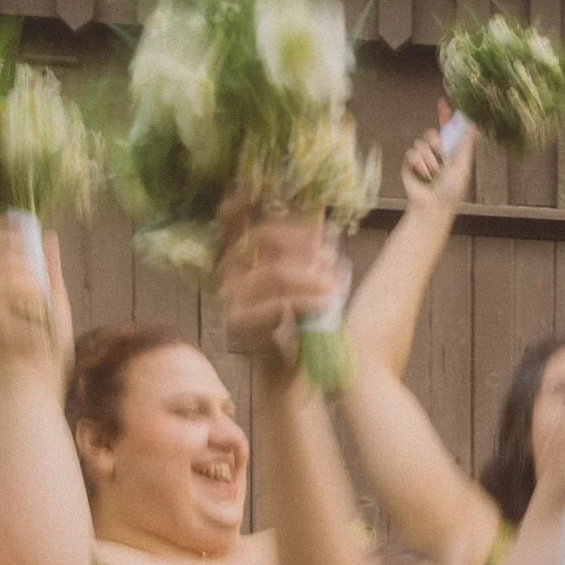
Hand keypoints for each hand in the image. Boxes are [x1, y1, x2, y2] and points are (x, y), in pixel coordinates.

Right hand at [0, 215, 71, 372]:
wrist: (38, 380)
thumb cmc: (46, 345)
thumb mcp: (54, 299)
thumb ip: (51, 269)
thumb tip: (49, 236)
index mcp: (0, 283)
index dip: (4, 228)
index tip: (21, 224)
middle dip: (19, 249)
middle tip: (37, 268)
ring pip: (6, 267)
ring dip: (28, 275)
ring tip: (39, 298)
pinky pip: (11, 287)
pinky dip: (29, 292)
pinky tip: (36, 304)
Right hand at [216, 212, 346, 381]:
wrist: (293, 377)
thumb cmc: (301, 329)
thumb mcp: (309, 286)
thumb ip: (312, 258)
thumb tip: (329, 226)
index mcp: (242, 262)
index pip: (235, 224)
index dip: (242, 203)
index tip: (255, 187)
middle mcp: (228, 276)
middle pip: (260, 239)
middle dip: (298, 240)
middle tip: (330, 254)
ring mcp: (231, 300)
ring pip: (272, 274)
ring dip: (309, 277)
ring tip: (336, 286)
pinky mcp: (241, 325)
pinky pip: (275, 306)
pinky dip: (306, 303)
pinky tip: (328, 305)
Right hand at [402, 103, 475, 211]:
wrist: (433, 206)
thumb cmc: (452, 190)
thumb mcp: (463, 165)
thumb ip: (466, 144)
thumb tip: (474, 124)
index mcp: (452, 152)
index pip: (448, 129)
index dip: (445, 116)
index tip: (443, 102)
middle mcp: (436, 153)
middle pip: (432, 132)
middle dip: (436, 140)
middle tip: (440, 151)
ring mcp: (422, 158)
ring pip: (421, 142)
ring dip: (429, 158)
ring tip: (434, 173)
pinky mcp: (410, 163)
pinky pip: (412, 152)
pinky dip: (419, 164)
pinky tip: (424, 175)